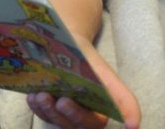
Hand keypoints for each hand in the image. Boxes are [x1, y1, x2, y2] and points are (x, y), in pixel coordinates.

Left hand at [25, 35, 139, 128]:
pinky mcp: (46, 106)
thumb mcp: (108, 78)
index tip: (64, 101)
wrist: (68, 44)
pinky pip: (40, 111)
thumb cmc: (90, 62)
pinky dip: (35, 105)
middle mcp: (78, 116)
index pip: (90, 123)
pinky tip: (31, 94)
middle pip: (68, 124)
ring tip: (38, 95)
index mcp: (97, 113)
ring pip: (53, 119)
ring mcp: (60, 112)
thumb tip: (133, 126)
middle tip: (47, 97)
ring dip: (44, 110)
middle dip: (56, 113)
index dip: (77, 116)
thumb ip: (124, 101)